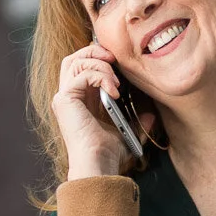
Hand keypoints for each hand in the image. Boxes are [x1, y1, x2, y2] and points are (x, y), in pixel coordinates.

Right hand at [51, 44, 153, 178]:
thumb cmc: (110, 152)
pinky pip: (81, 75)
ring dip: (100, 65)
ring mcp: (64, 97)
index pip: (82, 65)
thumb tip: (151, 114)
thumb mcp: (127, 131)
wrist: (100, 163)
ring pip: (75, 62)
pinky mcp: (64, 100)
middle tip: (115, 59)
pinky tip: (114, 91)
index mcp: (80, 99)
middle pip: (73, 58)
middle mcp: (68, 96)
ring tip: (116, 81)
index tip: (119, 61)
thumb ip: (137, 121)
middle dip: (95, 52)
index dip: (98, 56)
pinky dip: (100, 77)